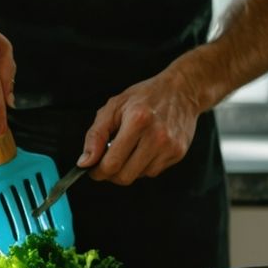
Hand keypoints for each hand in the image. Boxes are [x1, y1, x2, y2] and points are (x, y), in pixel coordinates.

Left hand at [77, 71, 201, 184]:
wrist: (181, 91)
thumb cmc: (146, 96)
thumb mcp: (113, 107)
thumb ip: (95, 135)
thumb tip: (85, 161)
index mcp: (137, 121)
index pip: (112, 163)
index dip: (97, 171)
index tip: (93, 169)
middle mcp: (157, 136)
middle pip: (125, 176)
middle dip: (111, 174)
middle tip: (107, 161)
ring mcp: (170, 147)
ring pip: (139, 176)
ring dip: (129, 168)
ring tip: (130, 148)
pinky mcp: (178, 153)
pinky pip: (153, 172)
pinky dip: (144, 165)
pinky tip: (145, 148)